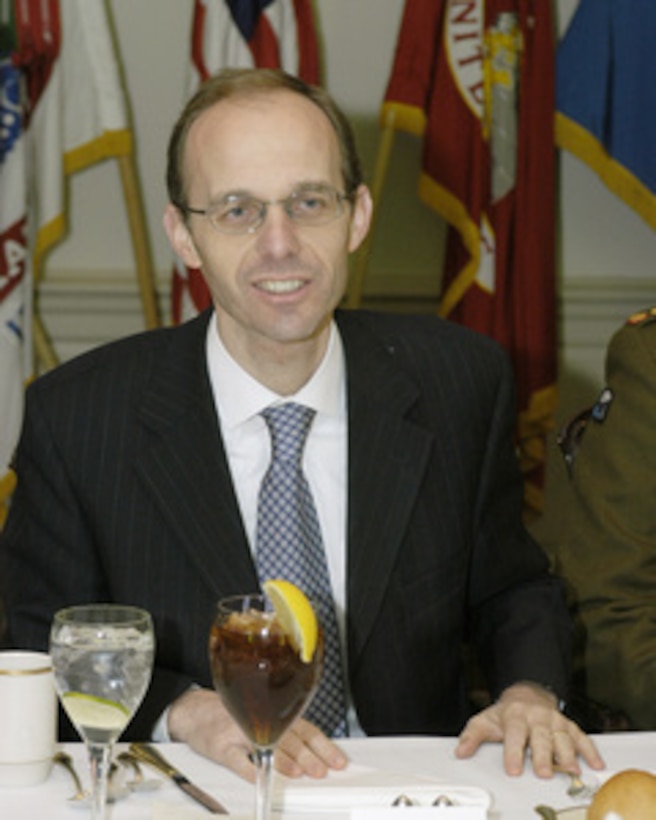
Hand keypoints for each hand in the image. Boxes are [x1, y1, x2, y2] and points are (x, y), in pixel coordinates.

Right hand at [167, 687, 347, 780]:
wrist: (194, 710)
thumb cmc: (232, 715)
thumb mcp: (262, 715)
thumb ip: (286, 728)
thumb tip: (315, 752)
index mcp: (275, 714)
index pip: (306, 729)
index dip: (323, 745)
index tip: (337, 760)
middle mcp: (261, 721)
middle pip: (290, 738)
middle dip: (309, 756)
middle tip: (321, 770)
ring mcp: (240, 732)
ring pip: (267, 747)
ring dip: (285, 761)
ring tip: (299, 773)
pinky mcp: (221, 746)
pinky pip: (237, 760)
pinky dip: (250, 770)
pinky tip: (260, 778)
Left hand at [455, 681, 605, 777]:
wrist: (526, 694)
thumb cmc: (505, 714)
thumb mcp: (485, 720)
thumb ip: (472, 736)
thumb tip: (460, 752)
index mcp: (515, 715)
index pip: (514, 734)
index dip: (513, 752)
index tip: (513, 769)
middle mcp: (536, 717)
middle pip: (541, 737)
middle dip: (543, 756)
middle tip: (544, 773)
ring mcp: (554, 720)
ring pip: (562, 737)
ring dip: (568, 754)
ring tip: (571, 770)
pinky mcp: (568, 725)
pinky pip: (581, 736)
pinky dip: (589, 749)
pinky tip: (595, 763)